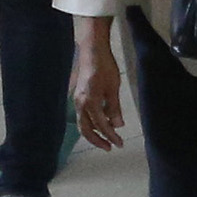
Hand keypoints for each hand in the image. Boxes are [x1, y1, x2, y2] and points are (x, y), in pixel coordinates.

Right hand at [72, 20, 124, 151]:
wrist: (92, 49)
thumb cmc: (104, 66)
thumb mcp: (113, 88)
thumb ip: (114, 108)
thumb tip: (117, 126)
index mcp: (89, 102)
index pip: (101, 126)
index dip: (111, 137)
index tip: (120, 144)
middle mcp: (79, 103)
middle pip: (86, 129)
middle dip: (97, 140)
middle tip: (110, 147)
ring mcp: (76, 99)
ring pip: (82, 122)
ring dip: (93, 132)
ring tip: (105, 138)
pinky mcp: (78, 95)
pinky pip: (82, 114)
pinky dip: (90, 122)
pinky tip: (100, 121)